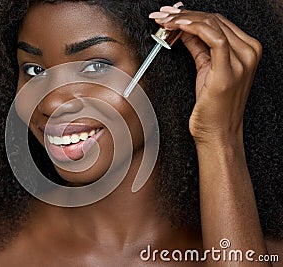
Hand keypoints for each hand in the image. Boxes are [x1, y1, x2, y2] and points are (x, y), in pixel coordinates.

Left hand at [149, 7, 262, 145]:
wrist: (218, 133)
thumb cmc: (213, 107)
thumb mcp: (206, 69)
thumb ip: (198, 47)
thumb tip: (183, 30)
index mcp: (246, 50)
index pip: (217, 21)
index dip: (191, 15)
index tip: (170, 15)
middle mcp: (248, 52)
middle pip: (213, 20)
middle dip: (183, 14)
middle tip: (161, 15)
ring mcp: (242, 60)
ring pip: (212, 24)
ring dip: (183, 19)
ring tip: (164, 20)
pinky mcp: (229, 70)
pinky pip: (213, 38)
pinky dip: (193, 28)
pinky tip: (177, 27)